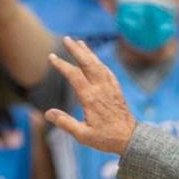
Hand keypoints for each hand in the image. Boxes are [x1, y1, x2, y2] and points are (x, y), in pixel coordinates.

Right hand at [44, 37, 136, 155]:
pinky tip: (95, 59)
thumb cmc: (106, 139)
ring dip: (89, 53)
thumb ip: (65, 123)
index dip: (62, 65)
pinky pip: (108, 72)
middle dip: (77, 50)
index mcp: (91, 99)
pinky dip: (100, 62)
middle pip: (88, 64)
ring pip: (99, 65)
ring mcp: (111, 89)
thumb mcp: (83, 135)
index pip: (75, 76)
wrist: (130, 139)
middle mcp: (102, 90)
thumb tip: (47, 113)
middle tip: (66, 38)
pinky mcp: (117, 91)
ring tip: (80, 42)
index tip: (52, 57)